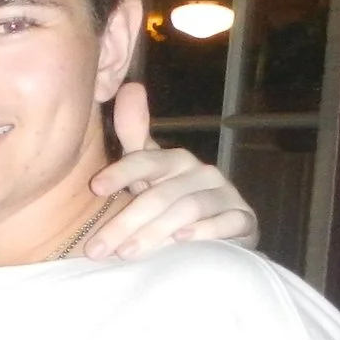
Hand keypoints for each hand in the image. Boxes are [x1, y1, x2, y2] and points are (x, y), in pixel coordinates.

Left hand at [85, 81, 260, 258]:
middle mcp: (201, 172)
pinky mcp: (243, 219)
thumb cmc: (173, 198)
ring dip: (154, 233)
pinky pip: (228, 222)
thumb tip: (130, 85)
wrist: (221, 229)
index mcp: (174, 160)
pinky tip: (183, 241)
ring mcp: (225, 195)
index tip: (95, 187)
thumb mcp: (151, 169)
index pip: (146, 161)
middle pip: (160, 195)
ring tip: (126, 254)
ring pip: (187, 210)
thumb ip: (134, 134)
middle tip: (95, 249)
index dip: (122, 172)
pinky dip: (206, 231)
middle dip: (125, 223)